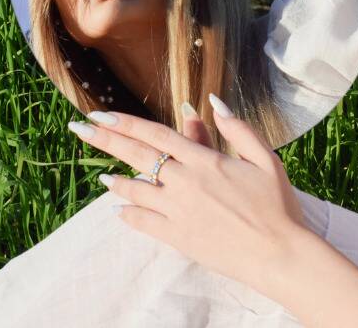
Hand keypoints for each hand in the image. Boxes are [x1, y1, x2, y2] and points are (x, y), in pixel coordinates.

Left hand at [68, 95, 311, 295]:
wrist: (279, 254)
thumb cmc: (277, 205)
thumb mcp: (265, 158)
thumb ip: (237, 129)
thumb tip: (212, 102)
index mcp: (205, 160)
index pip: (155, 134)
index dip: (124, 123)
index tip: (99, 115)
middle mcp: (186, 183)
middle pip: (137, 156)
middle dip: (104, 140)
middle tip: (78, 130)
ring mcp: (179, 211)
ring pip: (136, 190)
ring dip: (116, 181)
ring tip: (102, 178)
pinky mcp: (178, 237)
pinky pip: (144, 222)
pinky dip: (129, 214)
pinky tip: (120, 210)